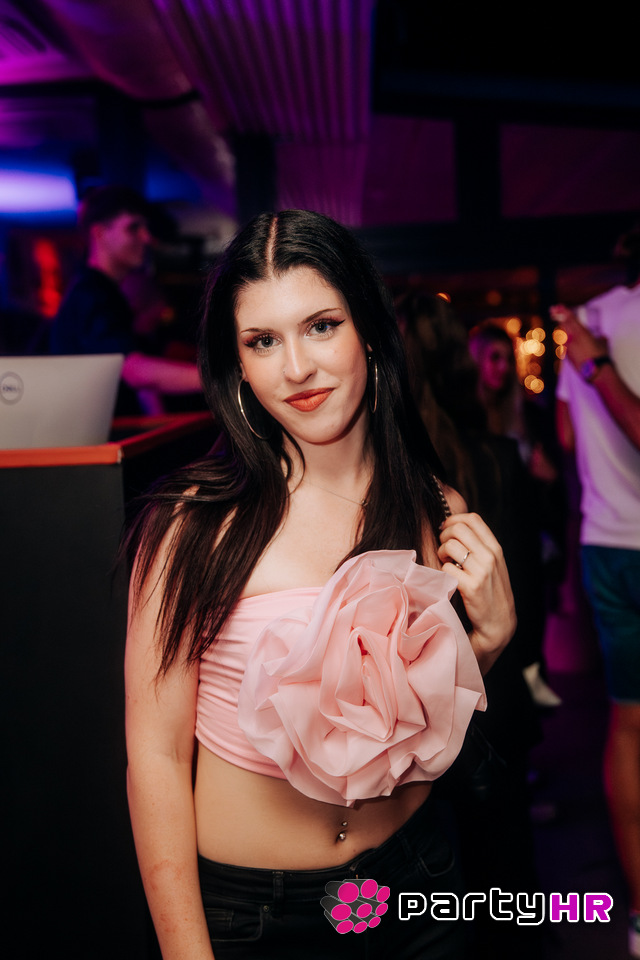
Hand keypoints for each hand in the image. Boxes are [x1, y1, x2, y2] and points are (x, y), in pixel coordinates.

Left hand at [438, 512, 515, 672]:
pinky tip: (448, 579)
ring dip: (441, 553)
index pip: (472, 519)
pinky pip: (446, 568)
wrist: (498, 623)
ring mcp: (482, 571)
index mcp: (495, 548)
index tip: (445, 529)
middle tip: (443, 549)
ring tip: (445, 563)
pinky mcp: (471, 587)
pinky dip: (442, 571)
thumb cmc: (491, 591)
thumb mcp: (492, 565)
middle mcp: (490, 556)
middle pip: (458, 528)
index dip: (454, 520)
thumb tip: (453, 528)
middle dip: (444, 535)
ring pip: (450, 546)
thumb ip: (478, 546)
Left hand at [550, 303, 608, 368]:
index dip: (563, 311)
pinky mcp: (567, 355)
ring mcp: (568, 347)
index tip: (558, 306)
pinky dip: (566, 339)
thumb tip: (600, 337)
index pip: (570, 318)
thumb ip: (600, 338)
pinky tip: (568, 339)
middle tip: (553, 310)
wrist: (595, 371)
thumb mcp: (603, 343)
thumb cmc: (601, 356)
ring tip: (559, 321)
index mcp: (581, 332)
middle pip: (562, 324)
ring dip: (563, 328)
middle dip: (558, 316)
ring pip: (563, 334)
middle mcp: (572, 338)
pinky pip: (565, 344)